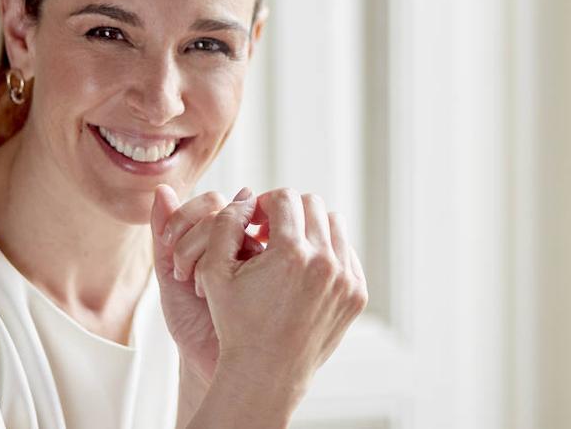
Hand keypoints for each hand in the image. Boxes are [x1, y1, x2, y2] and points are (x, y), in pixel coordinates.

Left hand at [151, 185, 262, 383]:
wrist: (209, 360)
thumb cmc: (192, 319)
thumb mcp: (169, 275)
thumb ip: (164, 235)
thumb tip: (161, 188)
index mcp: (218, 236)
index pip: (209, 202)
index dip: (185, 218)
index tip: (169, 249)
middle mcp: (243, 240)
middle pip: (225, 208)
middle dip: (194, 238)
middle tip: (182, 273)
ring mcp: (261, 255)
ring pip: (239, 227)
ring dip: (209, 252)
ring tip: (198, 287)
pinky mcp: (275, 273)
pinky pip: (255, 251)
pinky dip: (226, 267)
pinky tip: (213, 292)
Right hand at [189, 188, 368, 395]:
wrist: (266, 373)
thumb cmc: (235, 323)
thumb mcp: (214, 271)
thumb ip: (225, 223)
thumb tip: (247, 196)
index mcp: (291, 253)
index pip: (285, 198)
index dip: (265, 203)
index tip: (255, 222)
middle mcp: (325, 262)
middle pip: (313, 205)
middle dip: (288, 212)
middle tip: (270, 232)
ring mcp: (346, 279)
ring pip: (334, 226)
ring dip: (310, 229)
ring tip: (288, 250)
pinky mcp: (357, 295)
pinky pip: (347, 254)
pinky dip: (327, 254)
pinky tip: (304, 272)